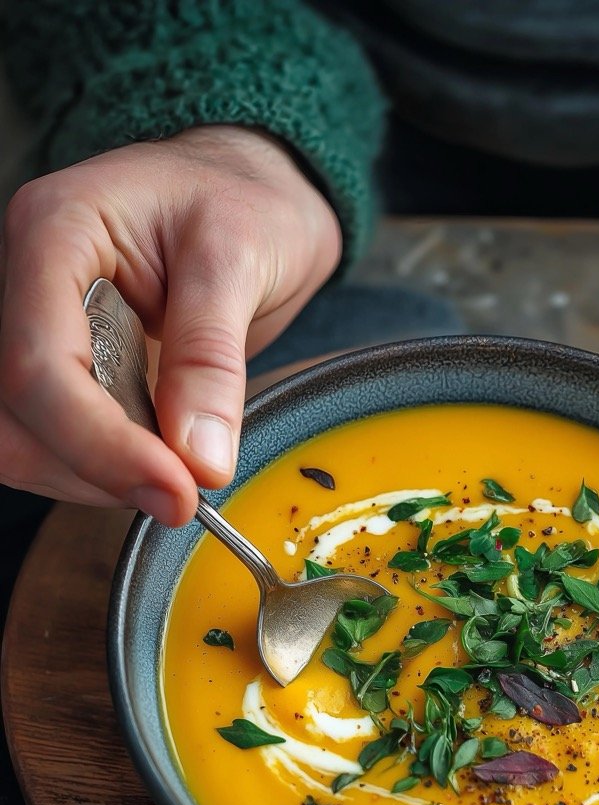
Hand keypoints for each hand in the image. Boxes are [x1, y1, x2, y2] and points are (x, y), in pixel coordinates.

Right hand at [0, 126, 340, 523]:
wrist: (250, 193)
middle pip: (14, 413)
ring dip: (96, 478)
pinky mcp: (58, 369)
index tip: (176, 489)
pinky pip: (50, 441)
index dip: (100, 444)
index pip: (38, 364)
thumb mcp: (241, 260)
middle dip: (96, 468)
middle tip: (182, 491)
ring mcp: (33, 328)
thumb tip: (199, 459)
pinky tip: (155, 462)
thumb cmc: (243, 203)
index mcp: (53, 232)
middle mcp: (24, 282)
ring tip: (175, 472)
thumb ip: (211, 359)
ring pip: (19, 440)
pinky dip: (100, 471)